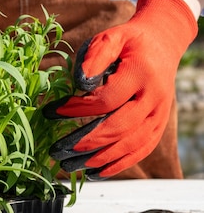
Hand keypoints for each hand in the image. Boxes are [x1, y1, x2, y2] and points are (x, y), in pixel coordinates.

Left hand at [43, 0, 197, 179]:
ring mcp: (158, 116)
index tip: (50, 112)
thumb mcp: (111, 38)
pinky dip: (116, 166)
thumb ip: (94, 56)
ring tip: (68, 165)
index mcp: (140, 74)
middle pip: (118, 128)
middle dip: (84, 142)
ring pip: (129, 145)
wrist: (162, 45)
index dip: (76, 109)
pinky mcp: (158, 127)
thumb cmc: (128, 43)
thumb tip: (80, 83)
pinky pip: (139, 152)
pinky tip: (93, 173)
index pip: (106, 100)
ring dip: (97, 159)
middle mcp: (154, 98)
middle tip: (56, 150)